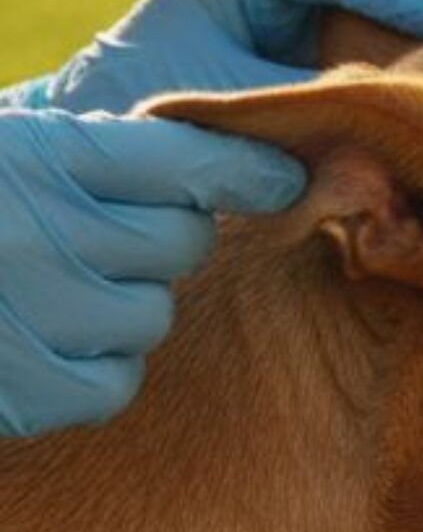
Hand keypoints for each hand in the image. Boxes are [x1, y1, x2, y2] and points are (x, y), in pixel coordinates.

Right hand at [0, 109, 304, 436]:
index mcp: (42, 156)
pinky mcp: (17, 391)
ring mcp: (30, 315)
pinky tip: (37, 343)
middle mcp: (42, 232)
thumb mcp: (13, 140)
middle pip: (183, 245)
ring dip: (119, 307)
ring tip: (48, 289)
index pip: (190, 162)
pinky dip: (89, 369)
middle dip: (158, 241)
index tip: (287, 178)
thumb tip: (254, 178)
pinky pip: (112, 382)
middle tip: (101, 236)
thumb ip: (102, 156)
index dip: (249, 171)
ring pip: (150, 316)